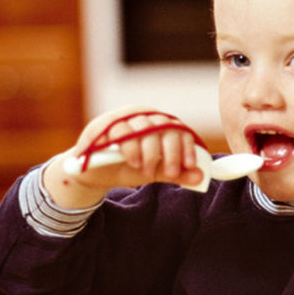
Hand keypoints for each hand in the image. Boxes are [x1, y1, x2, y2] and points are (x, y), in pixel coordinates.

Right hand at [43, 107, 204, 207]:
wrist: (93, 174)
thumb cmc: (126, 168)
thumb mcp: (153, 172)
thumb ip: (175, 173)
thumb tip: (200, 177)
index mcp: (160, 126)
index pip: (179, 130)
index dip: (187, 147)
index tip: (189, 165)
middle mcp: (144, 117)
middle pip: (164, 127)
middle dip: (170, 152)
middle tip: (169, 172)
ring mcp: (125, 118)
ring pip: (144, 128)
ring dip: (148, 151)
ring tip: (146, 170)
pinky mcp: (105, 124)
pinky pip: (121, 130)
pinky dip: (130, 147)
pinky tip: (132, 161)